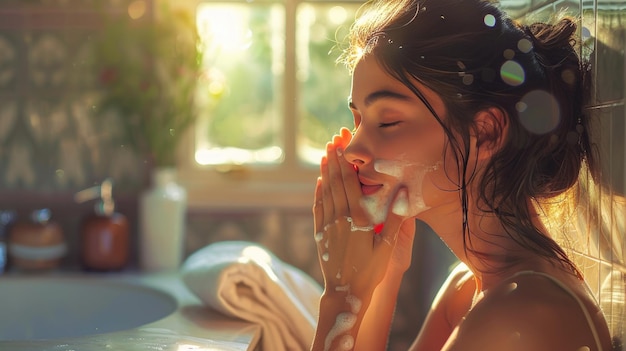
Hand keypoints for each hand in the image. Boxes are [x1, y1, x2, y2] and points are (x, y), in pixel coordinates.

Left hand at [313, 128, 409, 296]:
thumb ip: (395, 219)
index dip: (346, 163)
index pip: (350, 183)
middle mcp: (340, 218)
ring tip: (325, 156)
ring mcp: (328, 226)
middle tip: (332, 143)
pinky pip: (318, 208)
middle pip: (336, 183)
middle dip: (334, 161)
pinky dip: (318, 192)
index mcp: (357, 218)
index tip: (342, 146)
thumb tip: (403, 193)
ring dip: (325, 173)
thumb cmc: (371, 271)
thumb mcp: (388, 247)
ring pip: (325, 193)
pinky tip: (319, 184)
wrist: (345, 292)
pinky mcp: (320, 234)